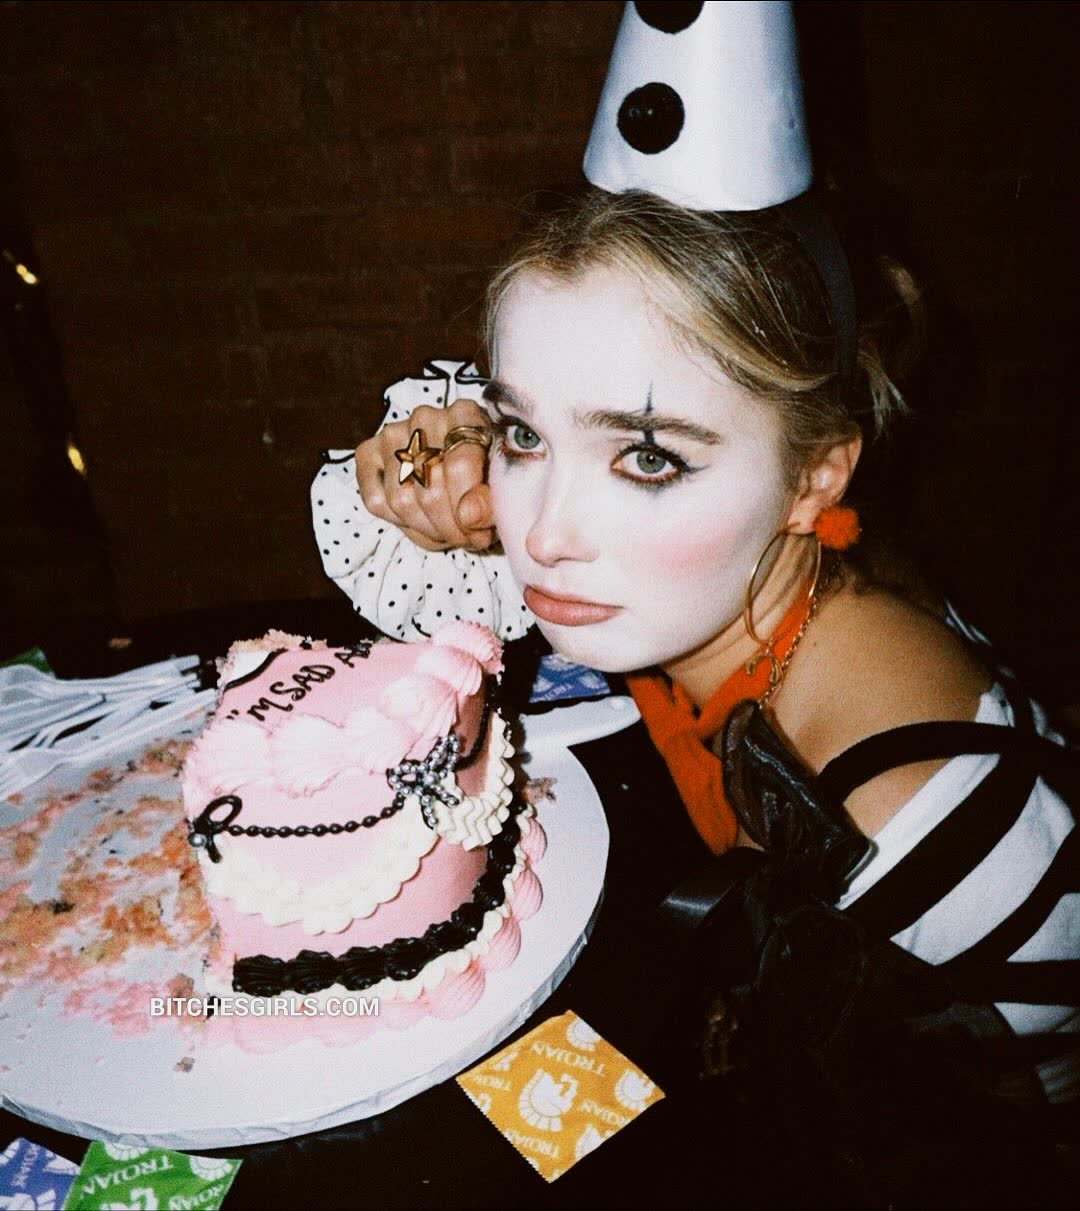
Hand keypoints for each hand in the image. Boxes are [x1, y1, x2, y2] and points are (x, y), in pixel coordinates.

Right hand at [354, 398, 496, 551]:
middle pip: (430, 490)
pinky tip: (422, 520)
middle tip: (467, 538)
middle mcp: (426, 417)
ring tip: (448, 530)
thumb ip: (490, 504)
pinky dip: (401, 523)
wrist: (463, 476)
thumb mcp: (500, 493)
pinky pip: (376, 502)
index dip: (471, 510)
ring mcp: (392, 433)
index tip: (481, 532)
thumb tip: (469, 515)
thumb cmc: (486, 482)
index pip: (460, 467)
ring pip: (401, 500)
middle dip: (451, 527)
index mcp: (466, 415)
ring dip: (428, 529)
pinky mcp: (368, 453)